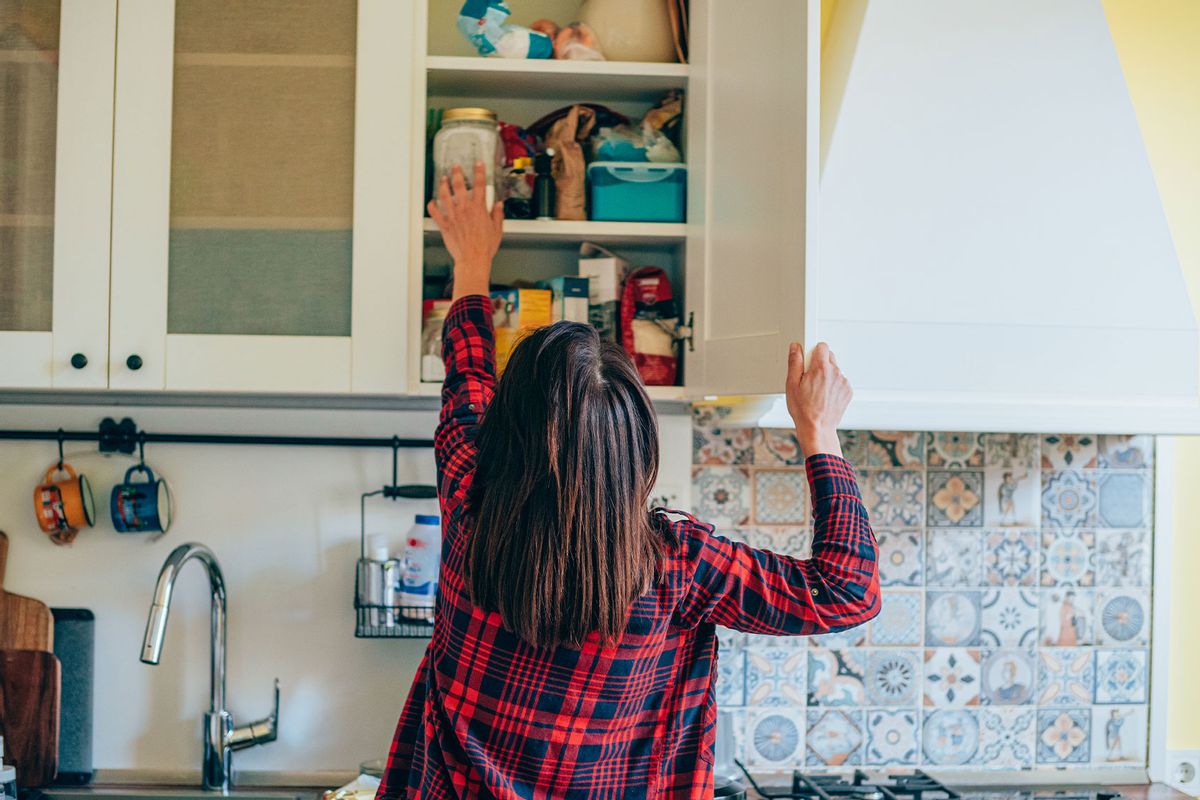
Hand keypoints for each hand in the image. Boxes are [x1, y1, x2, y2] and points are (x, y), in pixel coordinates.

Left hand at [428, 161, 502, 299]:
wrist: (472, 259)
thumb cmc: (485, 247)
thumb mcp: (497, 230)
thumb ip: (497, 215)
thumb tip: (499, 206)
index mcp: (478, 209)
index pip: (480, 185)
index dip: (479, 172)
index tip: (478, 164)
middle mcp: (464, 209)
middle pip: (459, 186)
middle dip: (457, 173)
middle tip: (455, 167)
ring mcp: (453, 216)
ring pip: (445, 195)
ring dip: (443, 185)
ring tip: (443, 179)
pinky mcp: (445, 225)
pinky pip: (435, 213)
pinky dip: (432, 206)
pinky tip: (432, 202)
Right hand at [785, 342, 851, 457]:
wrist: (817, 429)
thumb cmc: (804, 411)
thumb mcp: (792, 384)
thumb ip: (795, 362)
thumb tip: (795, 348)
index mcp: (821, 369)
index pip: (822, 346)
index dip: (812, 351)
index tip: (807, 359)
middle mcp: (835, 373)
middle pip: (829, 356)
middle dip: (819, 363)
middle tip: (809, 378)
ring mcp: (843, 382)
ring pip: (835, 370)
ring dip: (826, 375)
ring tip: (816, 390)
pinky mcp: (848, 391)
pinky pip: (840, 381)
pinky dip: (833, 385)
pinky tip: (824, 396)